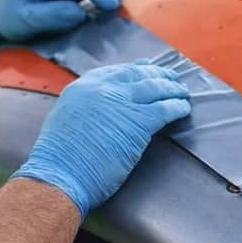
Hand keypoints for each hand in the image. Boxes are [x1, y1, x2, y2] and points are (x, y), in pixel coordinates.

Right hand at [11, 62, 190, 215]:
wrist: (60, 176)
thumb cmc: (59, 161)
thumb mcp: (65, 120)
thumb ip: (82, 109)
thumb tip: (98, 112)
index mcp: (82, 87)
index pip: (116, 71)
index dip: (136, 69)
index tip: (147, 66)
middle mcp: (101, 89)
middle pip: (138, 74)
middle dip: (158, 74)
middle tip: (171, 77)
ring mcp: (120, 103)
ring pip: (154, 88)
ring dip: (172, 89)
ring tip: (182, 92)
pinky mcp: (137, 122)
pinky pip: (164, 109)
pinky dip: (177, 107)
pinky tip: (183, 109)